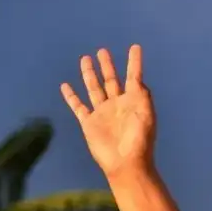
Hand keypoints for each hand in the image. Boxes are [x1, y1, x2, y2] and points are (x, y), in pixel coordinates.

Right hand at [61, 45, 155, 178]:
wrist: (125, 163)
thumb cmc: (139, 140)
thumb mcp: (146, 114)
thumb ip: (143, 95)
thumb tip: (139, 80)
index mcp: (133, 101)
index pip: (133, 76)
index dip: (134, 62)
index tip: (135, 47)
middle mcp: (117, 105)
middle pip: (111, 80)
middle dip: (107, 65)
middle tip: (102, 51)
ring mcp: (102, 113)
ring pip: (94, 88)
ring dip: (90, 74)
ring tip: (85, 58)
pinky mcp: (89, 123)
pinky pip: (78, 106)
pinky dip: (71, 96)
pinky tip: (65, 86)